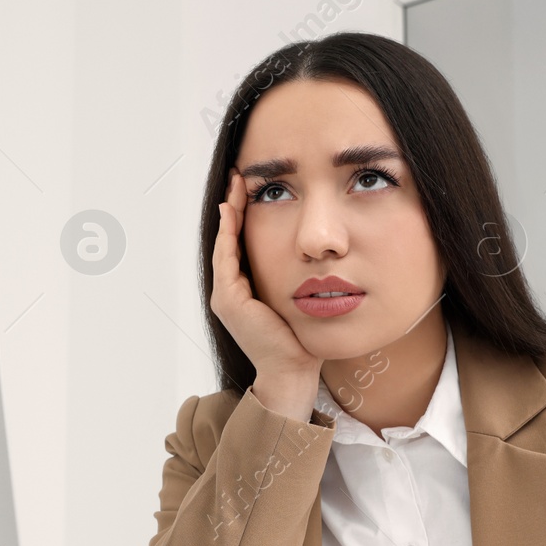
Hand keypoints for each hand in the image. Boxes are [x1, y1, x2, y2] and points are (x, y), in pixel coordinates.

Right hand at [210, 169, 321, 391]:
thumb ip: (298, 275)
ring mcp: (226, 296)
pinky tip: (234, 209)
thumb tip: (320, 250)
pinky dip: (228, 232)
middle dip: (236, 204)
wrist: (293, 370)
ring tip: (237, 183)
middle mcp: (230, 291)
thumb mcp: (299, 298)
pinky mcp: (228, 300)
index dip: (246, 214)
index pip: (242, 243)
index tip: (254, 186)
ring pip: (225, 243)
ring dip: (231, 211)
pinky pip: (226, 257)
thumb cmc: (301, 339)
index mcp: (245, 290)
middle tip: (240, 174)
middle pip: (230, 238)